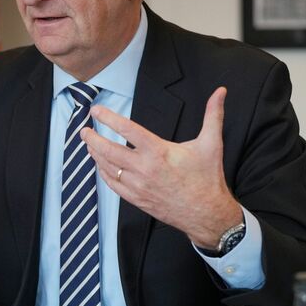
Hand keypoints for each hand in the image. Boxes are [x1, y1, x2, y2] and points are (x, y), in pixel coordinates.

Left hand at [80, 87, 241, 248]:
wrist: (207, 214)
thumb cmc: (207, 178)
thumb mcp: (211, 143)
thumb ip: (213, 115)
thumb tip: (221, 91)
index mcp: (159, 152)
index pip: (127, 130)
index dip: (109, 118)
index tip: (96, 111)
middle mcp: (145, 169)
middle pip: (109, 150)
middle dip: (93, 139)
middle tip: (84, 130)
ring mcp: (138, 186)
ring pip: (108, 168)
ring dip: (95, 155)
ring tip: (89, 144)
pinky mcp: (137, 199)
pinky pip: (113, 185)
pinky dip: (103, 173)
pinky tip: (100, 165)